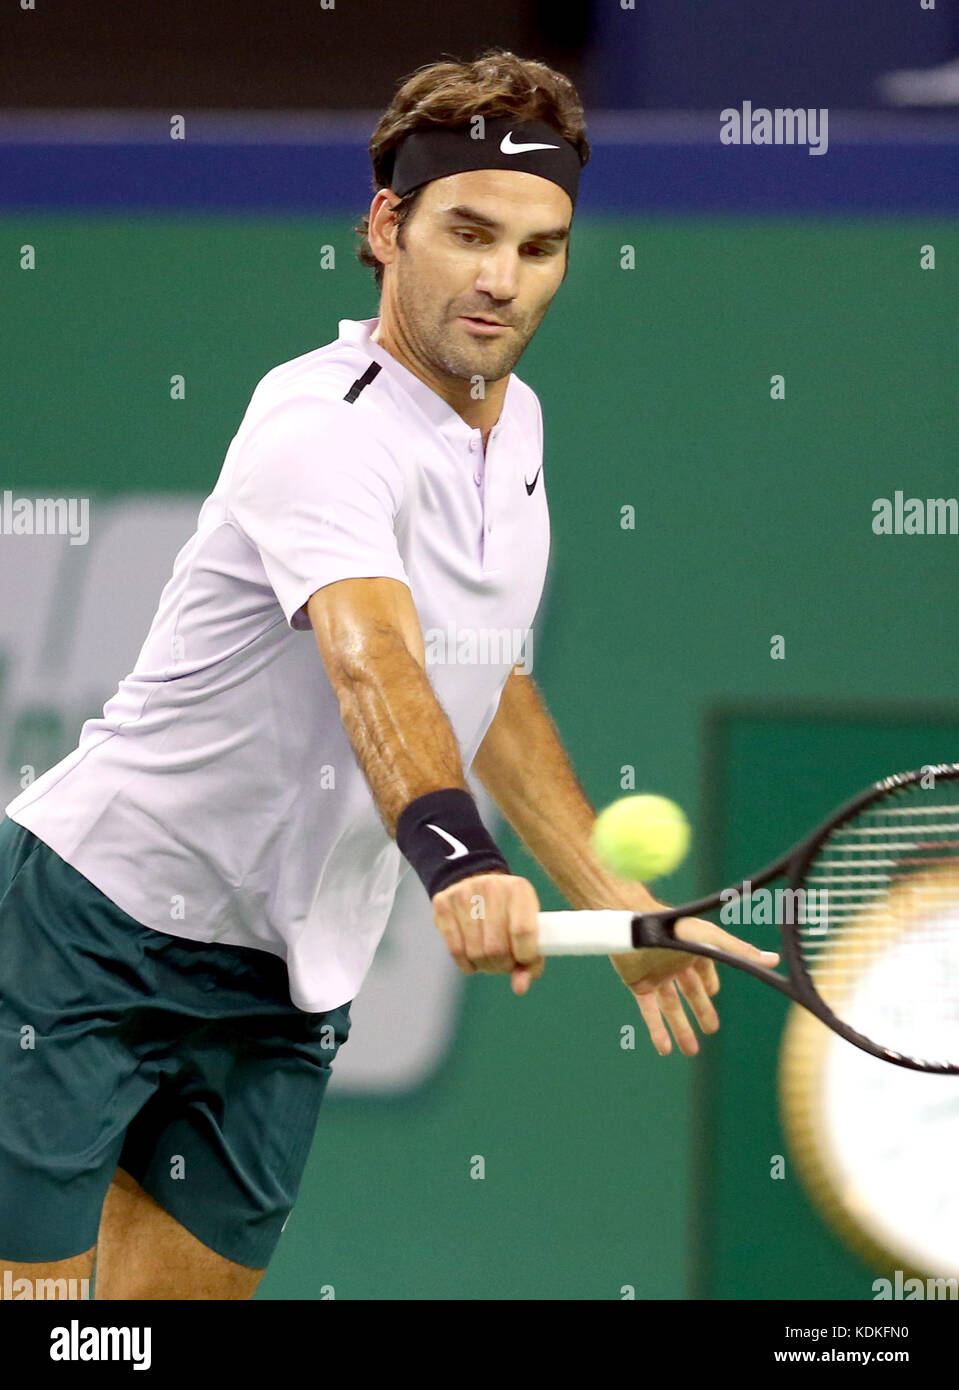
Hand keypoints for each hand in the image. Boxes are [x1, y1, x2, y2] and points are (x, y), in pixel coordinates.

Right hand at [431, 872, 544, 995]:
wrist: (476, 881)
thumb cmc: (509, 914)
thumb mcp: (528, 927)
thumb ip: (530, 961)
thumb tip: (519, 988)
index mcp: (519, 889)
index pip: (523, 931)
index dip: (525, 955)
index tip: (523, 960)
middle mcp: (491, 886)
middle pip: (496, 947)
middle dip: (502, 965)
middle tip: (504, 962)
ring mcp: (463, 893)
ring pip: (475, 952)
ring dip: (484, 965)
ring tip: (489, 958)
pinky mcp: (442, 903)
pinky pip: (455, 950)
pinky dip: (466, 963)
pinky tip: (472, 958)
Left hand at [610, 915, 779, 1056]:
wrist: (635, 926)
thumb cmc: (675, 928)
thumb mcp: (712, 941)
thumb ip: (740, 952)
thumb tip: (775, 960)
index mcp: (692, 950)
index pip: (704, 971)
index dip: (710, 984)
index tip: (715, 995)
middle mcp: (673, 963)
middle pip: (690, 992)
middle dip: (701, 1010)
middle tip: (711, 1030)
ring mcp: (655, 974)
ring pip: (670, 1006)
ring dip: (680, 1028)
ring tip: (691, 1051)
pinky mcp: (638, 984)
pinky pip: (649, 1011)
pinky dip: (656, 1030)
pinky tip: (665, 1050)